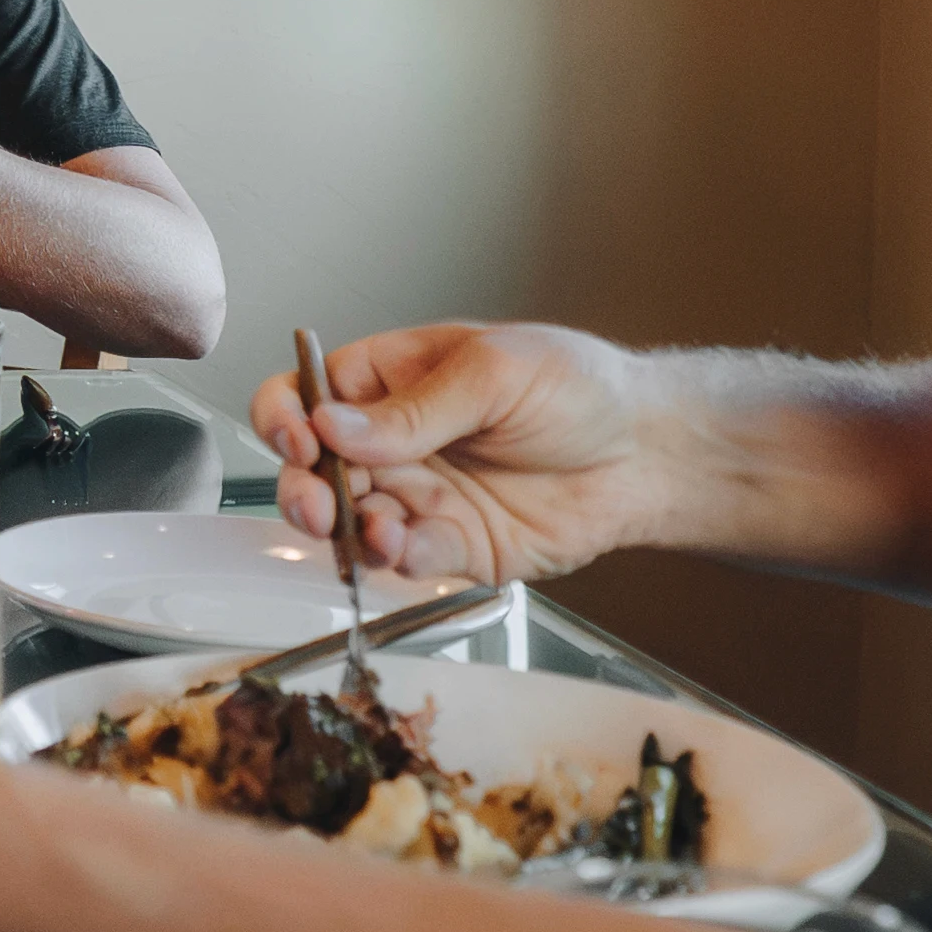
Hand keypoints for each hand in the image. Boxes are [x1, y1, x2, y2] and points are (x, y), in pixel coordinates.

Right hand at [249, 321, 677, 588]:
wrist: (646, 452)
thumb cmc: (579, 388)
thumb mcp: (494, 373)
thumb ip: (414, 408)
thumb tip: (334, 425)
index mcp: (391, 379)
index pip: (307, 394)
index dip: (285, 416)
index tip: (298, 436)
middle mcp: (395, 442)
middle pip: (314, 469)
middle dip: (304, 488)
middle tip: (319, 502)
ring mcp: (420, 495)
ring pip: (352, 522)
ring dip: (349, 530)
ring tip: (376, 529)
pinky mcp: (452, 545)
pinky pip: (405, 557)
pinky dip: (396, 558)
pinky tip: (408, 546)